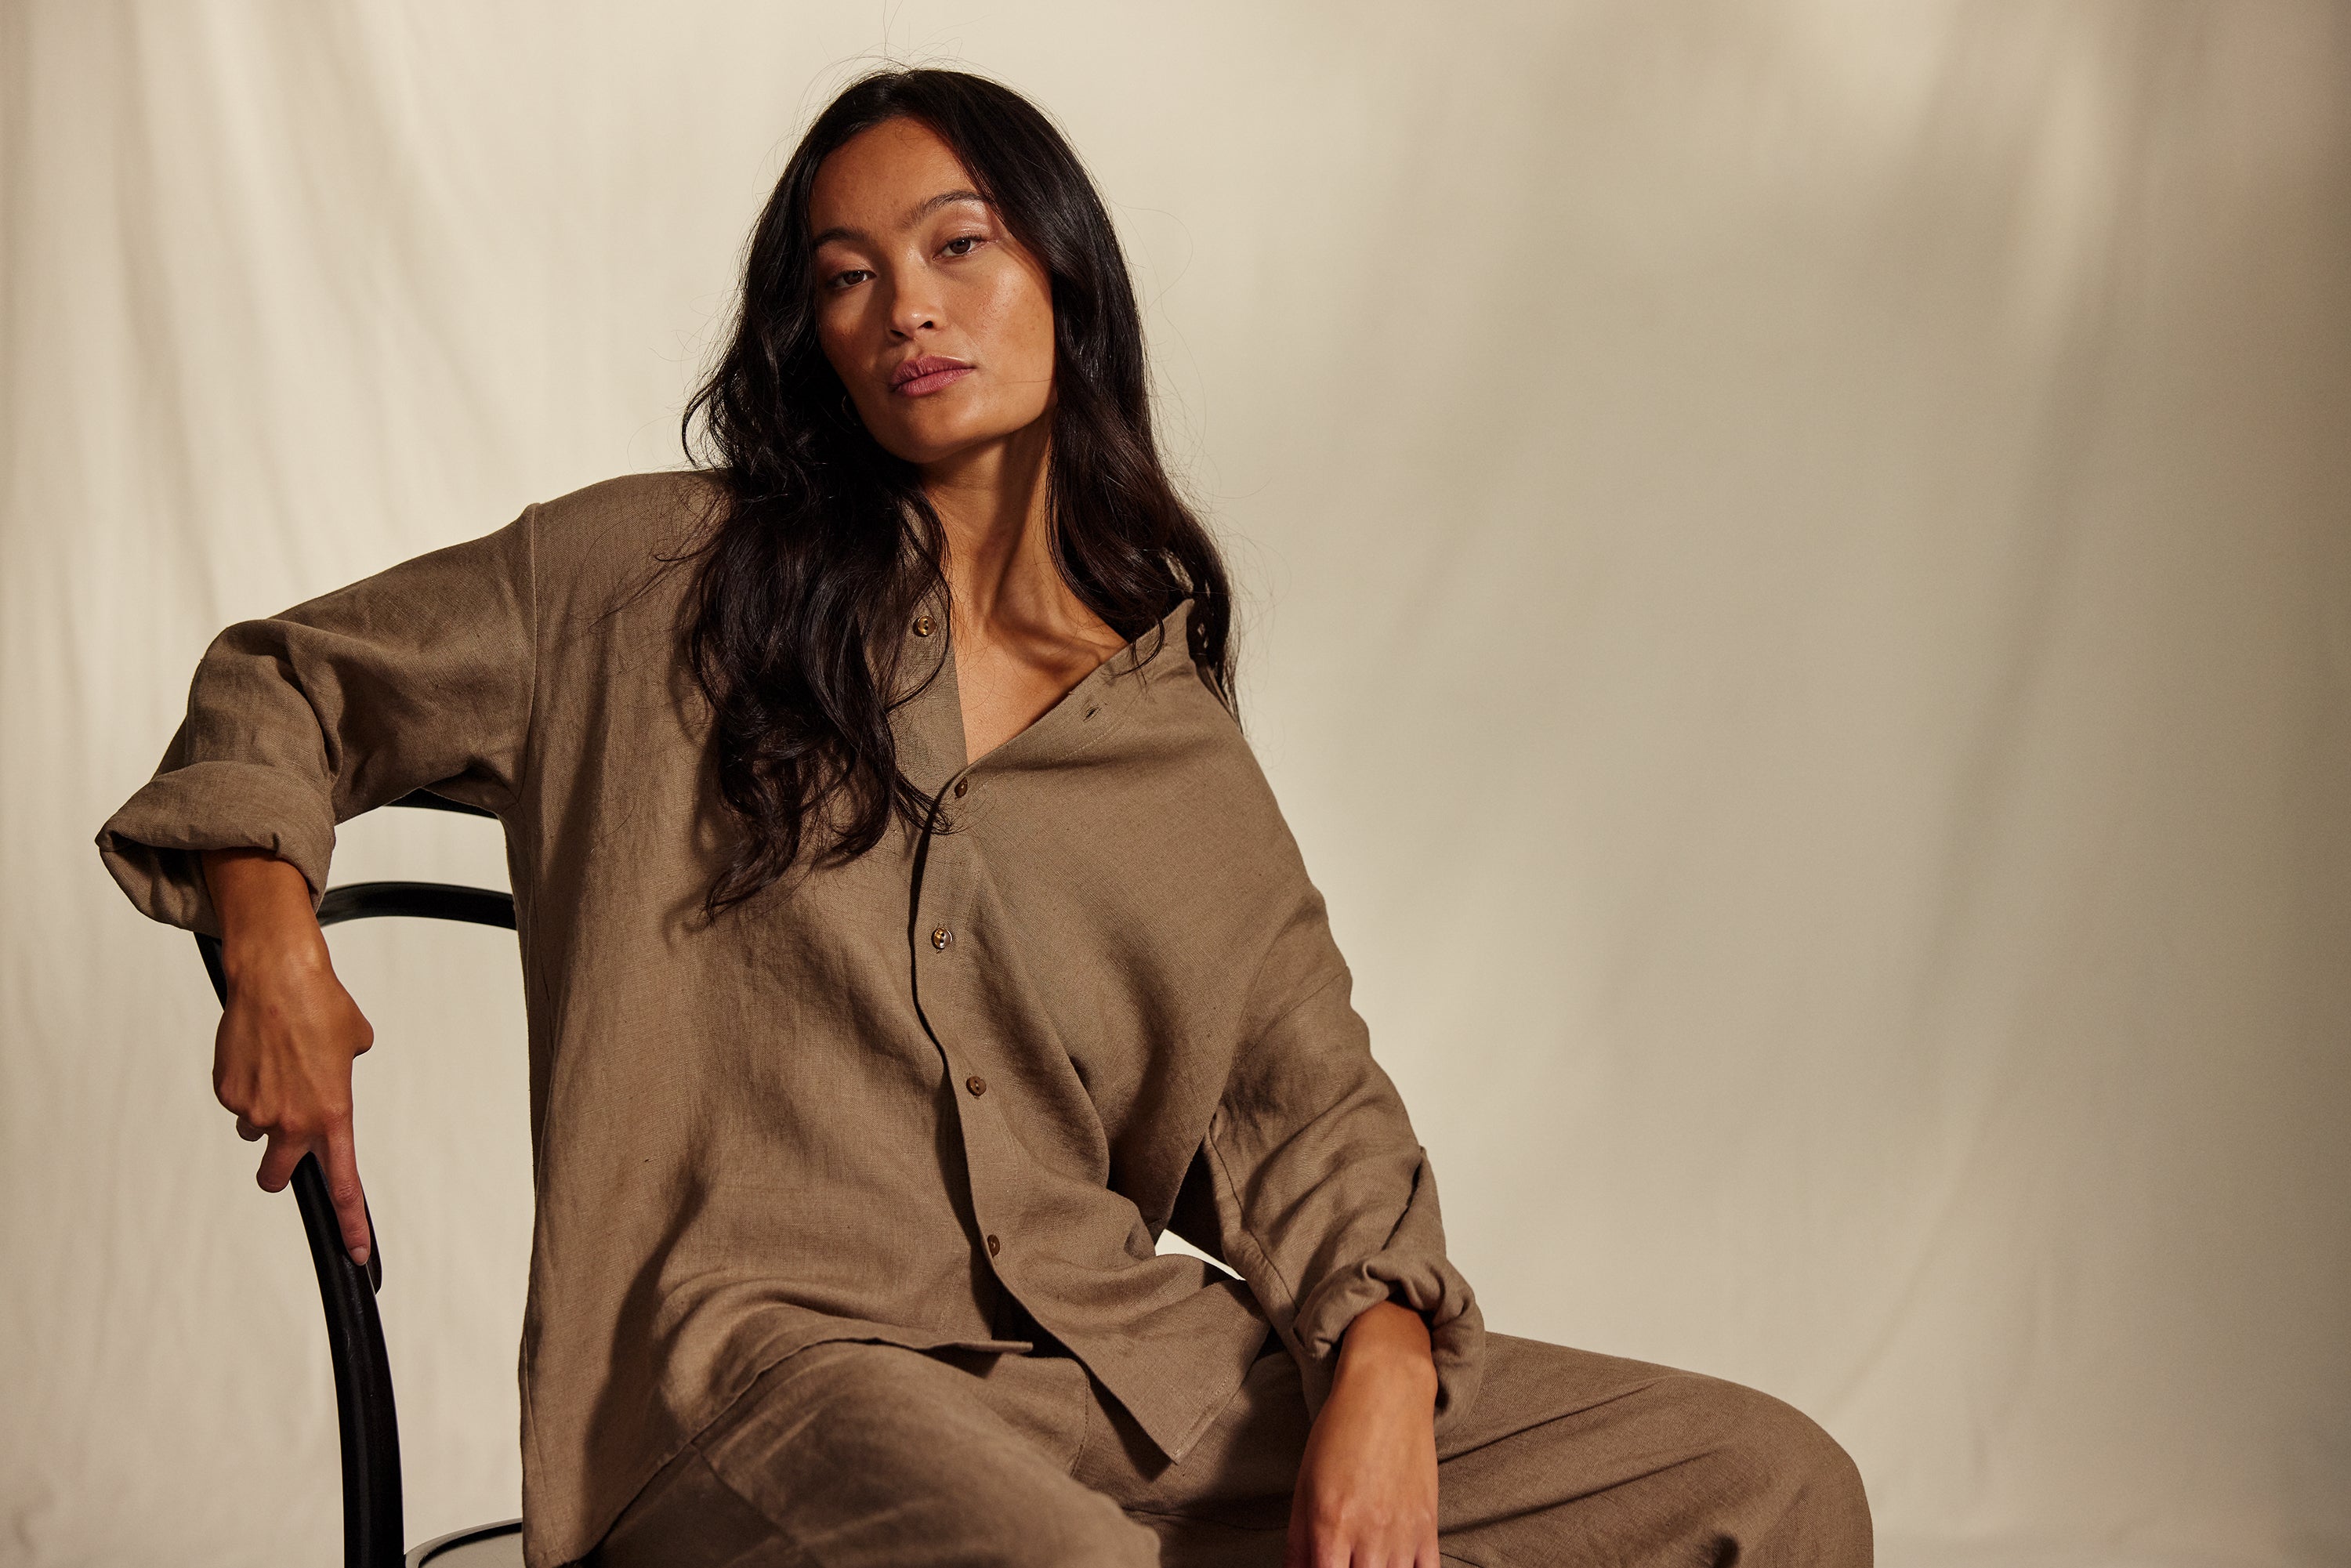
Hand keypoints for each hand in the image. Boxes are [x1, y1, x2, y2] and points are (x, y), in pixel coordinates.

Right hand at [202, 848, 375, 1263]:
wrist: (276, 977)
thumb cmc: (321, 1006)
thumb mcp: (355, 1043)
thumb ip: (346, 1074)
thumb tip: (336, 1074)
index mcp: (334, 1115)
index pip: (343, 1183)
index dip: (350, 1223)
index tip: (356, 1252)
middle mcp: (293, 1121)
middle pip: (277, 1177)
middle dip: (279, 1170)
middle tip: (285, 1144)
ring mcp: (256, 1110)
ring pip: (255, 1131)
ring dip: (264, 1113)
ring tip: (277, 1069)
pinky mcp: (227, 1092)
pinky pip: (237, 1103)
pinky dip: (246, 1088)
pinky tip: (257, 1056)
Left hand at [1286, 1300, 1439, 1567]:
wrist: (1387, 1390)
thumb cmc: (1340, 1431)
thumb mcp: (1304, 1484)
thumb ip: (1298, 1541)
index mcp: (1329, 1523)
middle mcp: (1367, 1533)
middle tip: (1341, 1562)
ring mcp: (1402, 1532)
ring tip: (1364, 1561)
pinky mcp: (1428, 1525)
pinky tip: (1394, 1565)